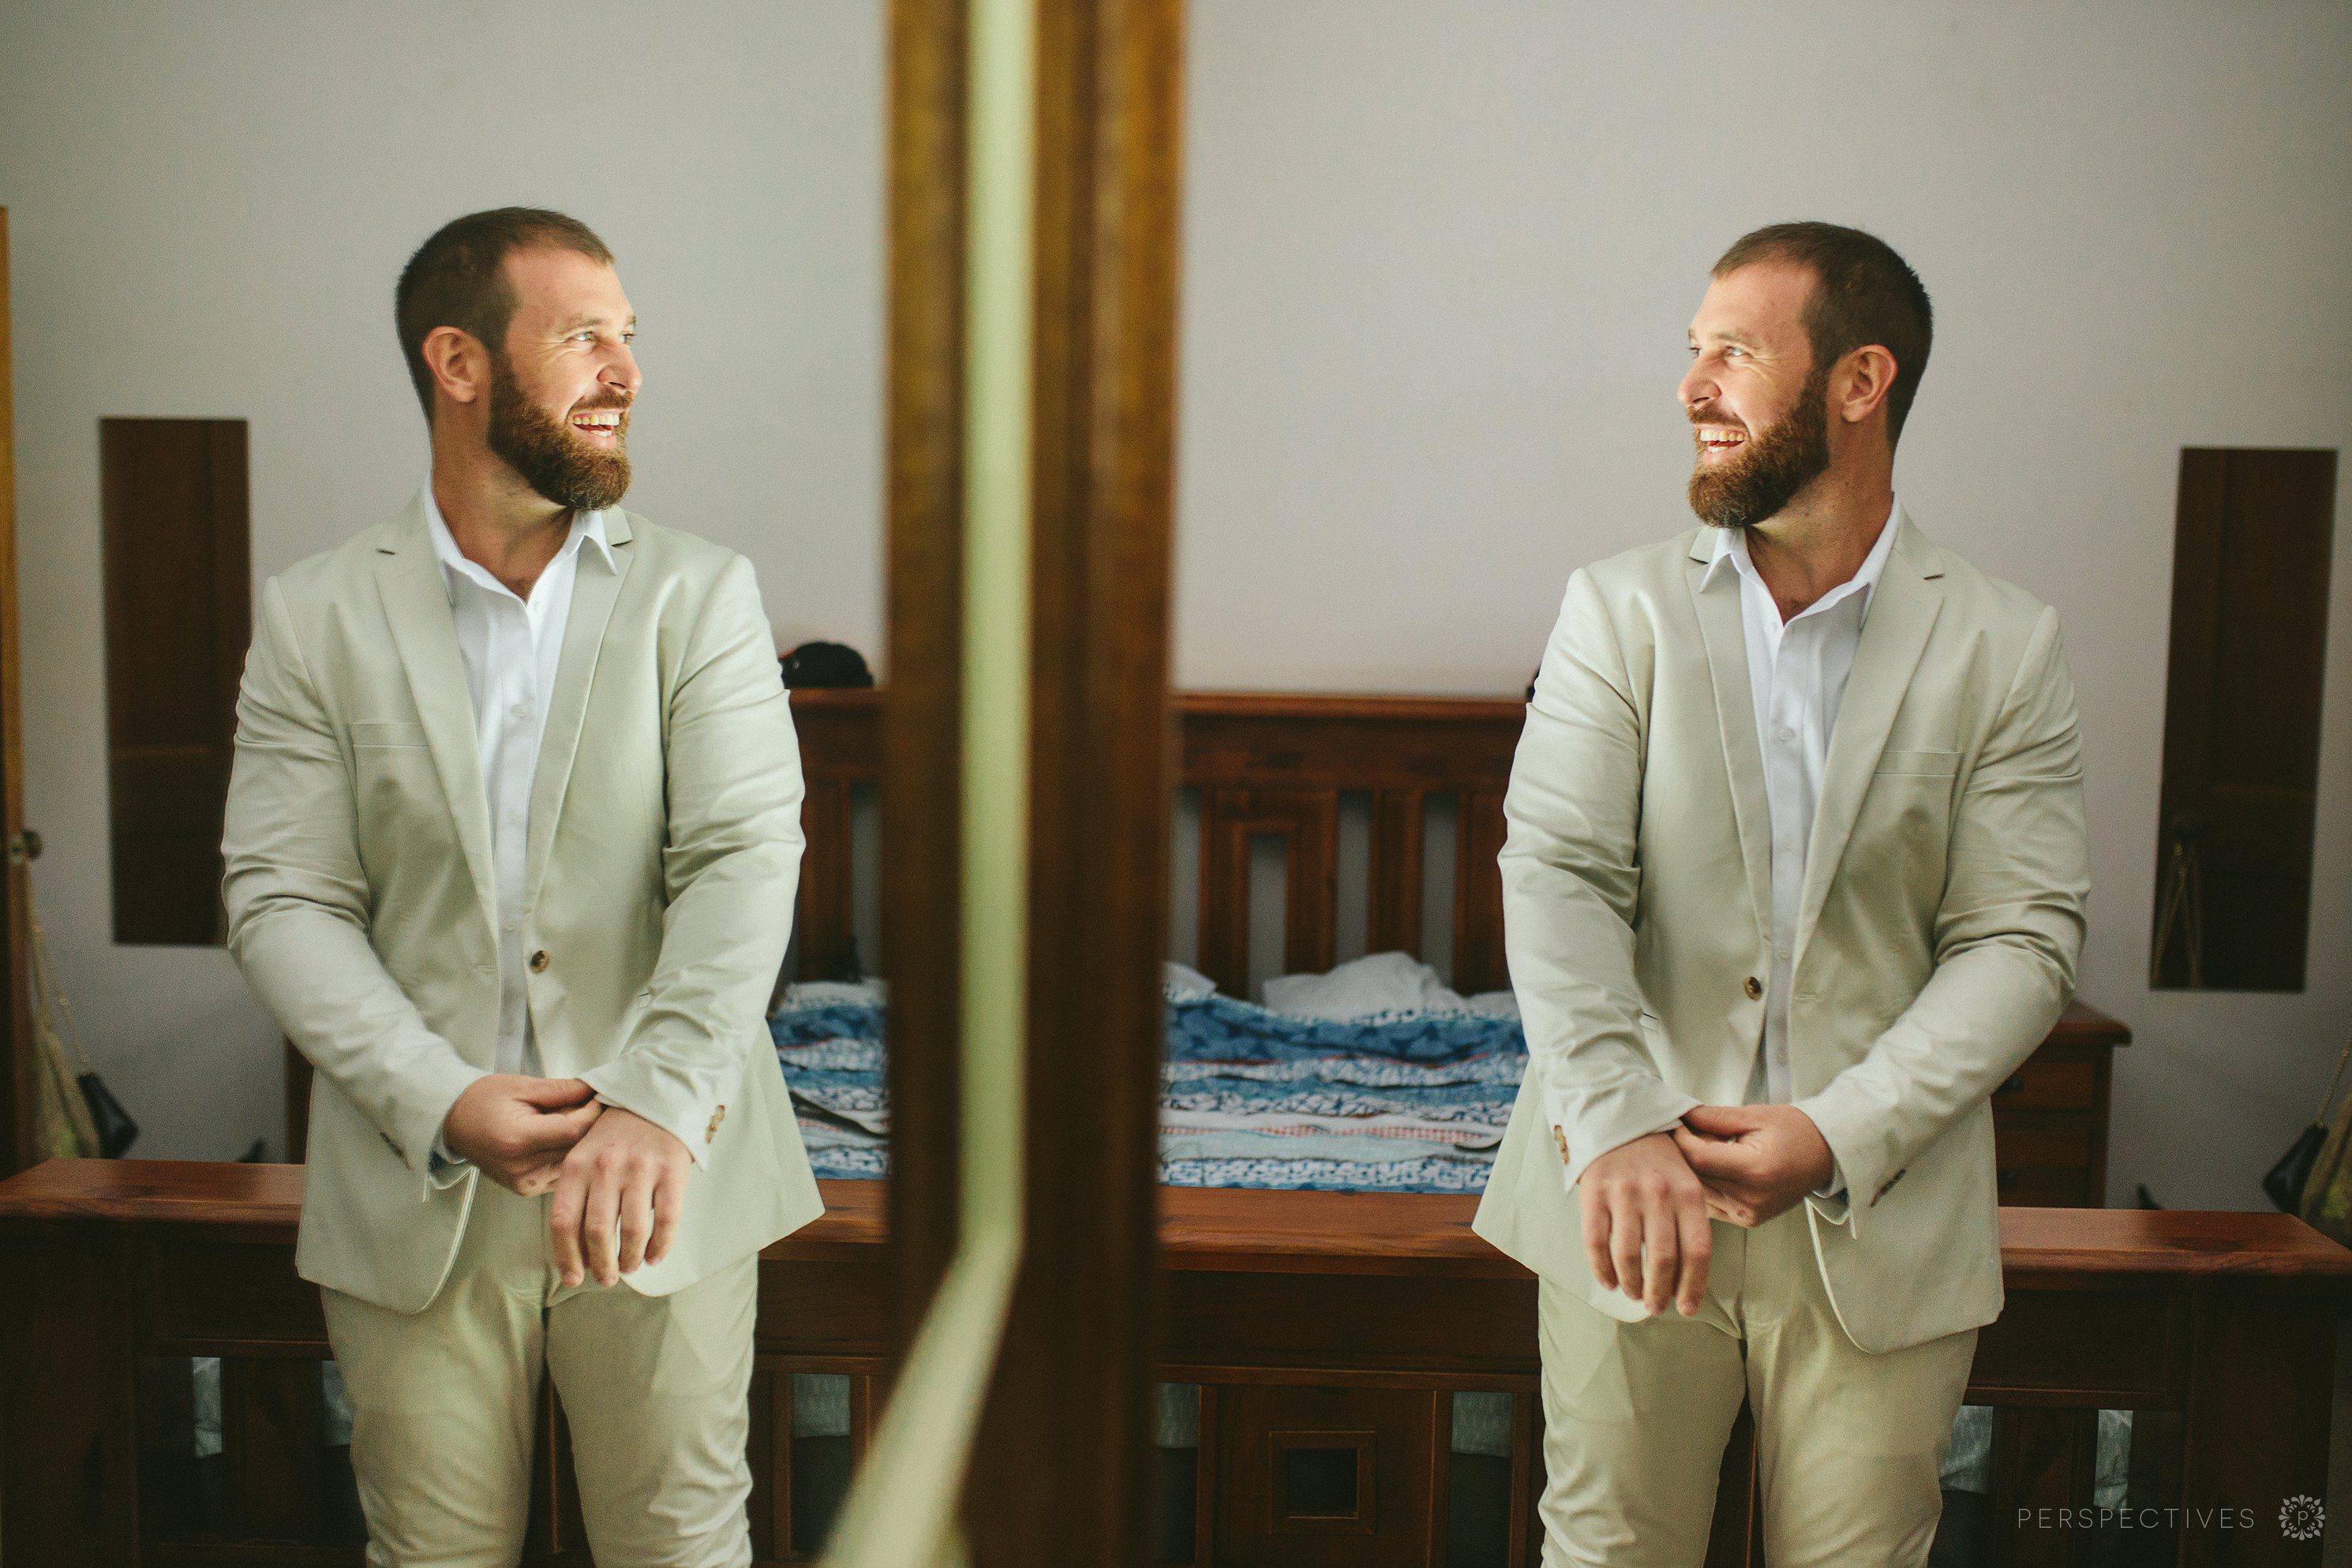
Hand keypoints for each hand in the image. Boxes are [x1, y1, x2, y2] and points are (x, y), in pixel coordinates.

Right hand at [441, 1076, 602, 1194]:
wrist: (455, 1123)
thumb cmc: (484, 1100)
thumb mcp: (522, 1086)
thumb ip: (561, 1090)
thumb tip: (596, 1088)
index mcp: (517, 1140)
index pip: (573, 1130)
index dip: (593, 1113)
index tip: (600, 1097)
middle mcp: (521, 1168)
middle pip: (576, 1148)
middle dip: (591, 1126)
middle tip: (596, 1105)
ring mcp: (524, 1183)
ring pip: (573, 1163)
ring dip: (582, 1142)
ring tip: (580, 1119)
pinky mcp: (526, 1190)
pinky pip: (562, 1172)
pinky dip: (568, 1155)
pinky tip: (563, 1138)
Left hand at [549, 1105, 691, 1287]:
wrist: (657, 1097)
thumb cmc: (616, 1135)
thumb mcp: (585, 1155)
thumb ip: (577, 1194)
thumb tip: (578, 1251)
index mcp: (577, 1166)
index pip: (562, 1222)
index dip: (566, 1257)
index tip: (574, 1279)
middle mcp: (606, 1168)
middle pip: (597, 1232)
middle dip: (601, 1265)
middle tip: (606, 1279)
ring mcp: (640, 1168)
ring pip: (632, 1231)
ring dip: (630, 1258)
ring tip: (630, 1267)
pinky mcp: (671, 1170)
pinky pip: (667, 1219)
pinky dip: (660, 1245)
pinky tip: (655, 1256)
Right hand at [1576, 1130, 1714, 1317]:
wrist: (1619, 1117)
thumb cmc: (1657, 1159)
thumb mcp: (1686, 1179)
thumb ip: (1689, 1220)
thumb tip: (1686, 1275)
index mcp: (1689, 1193)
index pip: (1697, 1251)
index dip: (1693, 1286)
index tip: (1687, 1308)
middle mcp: (1658, 1194)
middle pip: (1662, 1259)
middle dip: (1659, 1293)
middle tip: (1655, 1307)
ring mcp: (1624, 1192)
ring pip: (1627, 1255)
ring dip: (1632, 1284)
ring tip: (1634, 1294)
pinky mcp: (1594, 1192)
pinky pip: (1595, 1242)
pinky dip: (1602, 1269)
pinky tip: (1609, 1282)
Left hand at [1670, 1104, 1834, 1227]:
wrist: (1824, 1156)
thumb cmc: (1794, 1132)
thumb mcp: (1755, 1116)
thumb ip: (1714, 1117)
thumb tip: (1682, 1114)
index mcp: (1755, 1170)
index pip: (1699, 1158)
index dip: (1681, 1139)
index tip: (1676, 1122)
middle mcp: (1751, 1198)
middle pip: (1695, 1176)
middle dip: (1683, 1152)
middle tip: (1684, 1130)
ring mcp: (1748, 1213)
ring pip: (1698, 1192)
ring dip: (1692, 1169)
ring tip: (1702, 1145)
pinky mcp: (1747, 1220)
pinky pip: (1710, 1202)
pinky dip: (1704, 1184)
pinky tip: (1713, 1165)